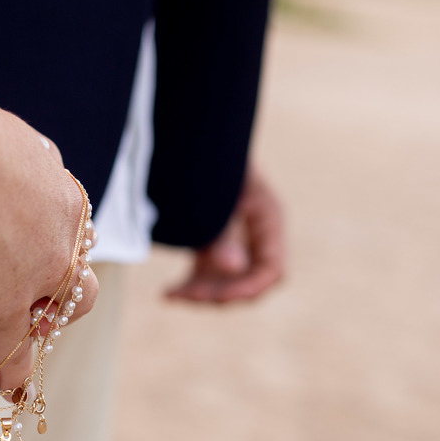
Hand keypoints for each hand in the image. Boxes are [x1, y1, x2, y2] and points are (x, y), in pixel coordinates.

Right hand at [0, 107, 97, 409]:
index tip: (38, 276)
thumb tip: (36, 154)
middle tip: (22, 326)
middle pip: (64, 310)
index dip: (55, 269)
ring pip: (15, 354)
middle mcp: (49, 262)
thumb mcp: (14, 137)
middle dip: (43, 322)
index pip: (75, 253)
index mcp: (64, 212)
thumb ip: (26, 157)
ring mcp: (7, 300)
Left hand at [167, 163, 283, 303]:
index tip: (217, 297)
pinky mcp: (215, 245)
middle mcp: (257, 236)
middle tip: (186, 295)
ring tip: (170, 294)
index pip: (272, 270)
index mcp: (268, 221)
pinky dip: (191, 287)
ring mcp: (236, 242)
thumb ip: (225, 232)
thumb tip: (232, 267)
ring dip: (202, 294)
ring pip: (227, 283)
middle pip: (248, 281)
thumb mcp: (217, 197)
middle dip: (219, 293)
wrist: (196, 143)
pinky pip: (209, 276)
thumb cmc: (209, 163)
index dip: (249, 288)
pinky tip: (167, 293)